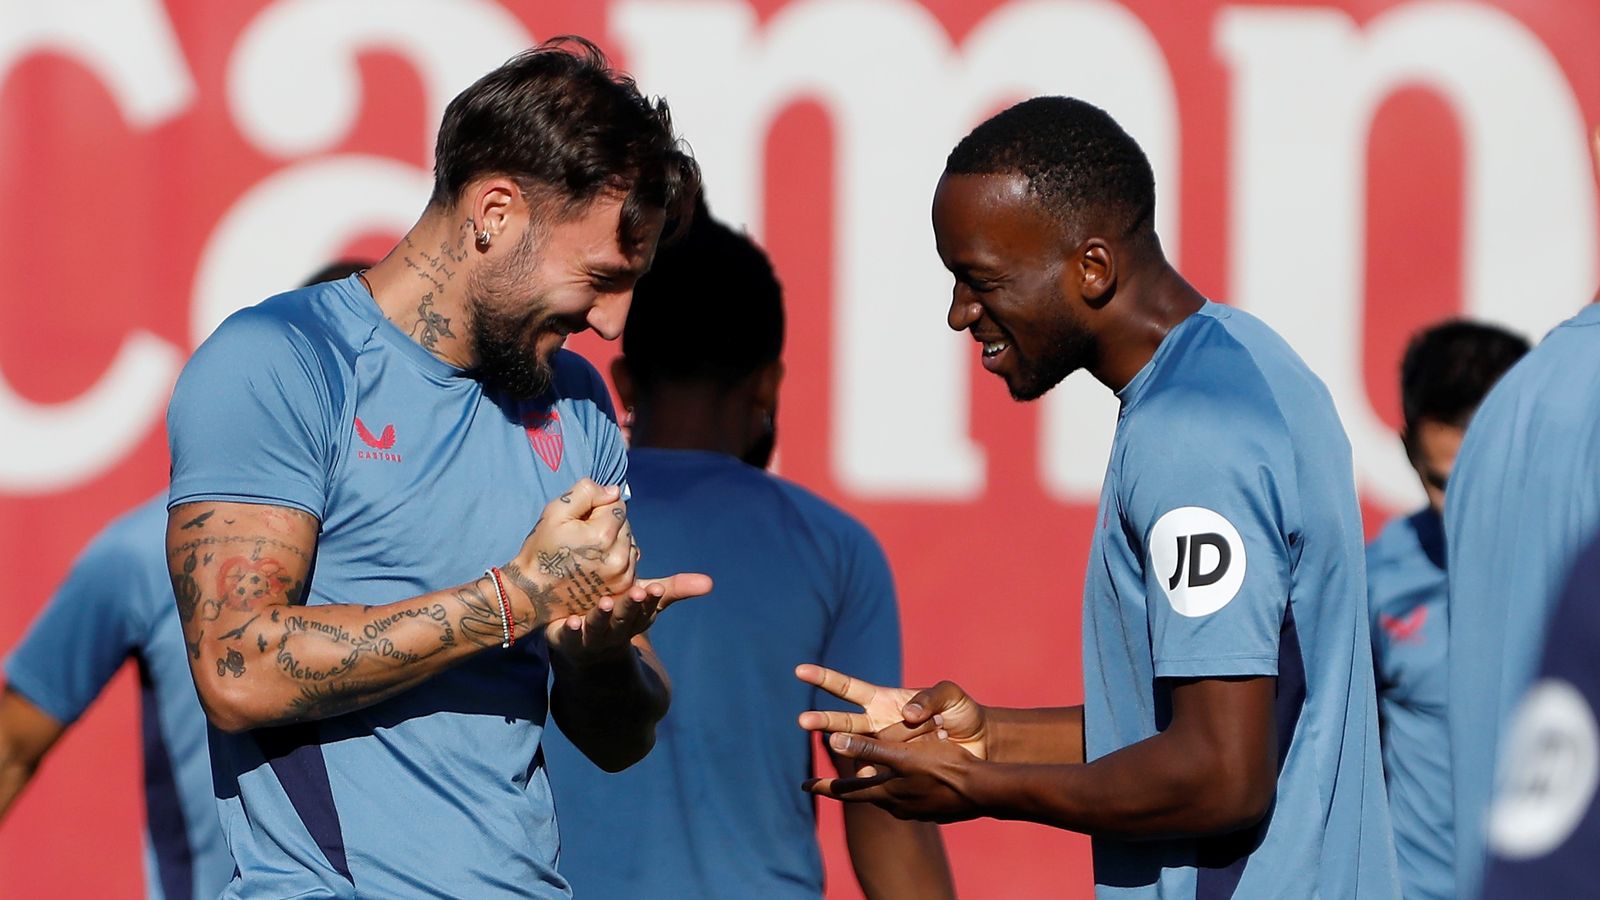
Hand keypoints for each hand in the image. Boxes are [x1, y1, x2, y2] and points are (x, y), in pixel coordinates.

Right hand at [502, 479, 635, 624]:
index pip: (617, 505)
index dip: (598, 507)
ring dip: (615, 542)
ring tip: (589, 552)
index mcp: (603, 536)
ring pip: (630, 542)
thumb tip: (613, 491)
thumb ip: (586, 493)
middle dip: (608, 524)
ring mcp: (623, 576)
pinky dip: (617, 559)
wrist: (534, 593)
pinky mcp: (622, 588)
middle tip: (583, 537)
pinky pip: (630, 562)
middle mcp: (619, 557)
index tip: (582, 520)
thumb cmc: (542, 551)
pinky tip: (597, 564)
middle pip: (625, 524)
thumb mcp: (555, 512)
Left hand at [545, 573, 712, 661]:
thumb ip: (674, 589)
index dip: (651, 600)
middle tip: (639, 592)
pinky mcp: (564, 640)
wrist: (585, 657)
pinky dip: (573, 631)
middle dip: (631, 606)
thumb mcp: (646, 602)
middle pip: (624, 618)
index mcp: (633, 620)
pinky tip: (574, 621)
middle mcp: (613, 631)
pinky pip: (569, 637)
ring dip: (603, 617)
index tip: (656, 588)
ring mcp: (590, 638)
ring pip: (598, 627)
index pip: (646, 609)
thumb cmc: (618, 619)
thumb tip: (710, 583)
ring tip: (607, 603)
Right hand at [796, 665, 990, 759]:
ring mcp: (884, 749)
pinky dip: (881, 776)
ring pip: (862, 751)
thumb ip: (929, 698)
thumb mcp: (950, 695)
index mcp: (884, 700)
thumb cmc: (960, 713)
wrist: (979, 744)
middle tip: (802, 721)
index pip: (848, 688)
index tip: (800, 671)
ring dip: (868, 752)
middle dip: (823, 720)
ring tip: (875, 756)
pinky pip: (881, 775)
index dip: (824, 678)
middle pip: (843, 722)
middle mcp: (877, 724)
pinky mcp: (896, 771)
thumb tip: (905, 715)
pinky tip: (882, 777)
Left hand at [804, 731, 985, 823]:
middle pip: (866, 795)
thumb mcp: (902, 754)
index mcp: (886, 792)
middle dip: (849, 786)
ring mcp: (916, 810)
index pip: (846, 790)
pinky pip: (910, 798)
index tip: (803, 785)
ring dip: (877, 787)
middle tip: (831, 784)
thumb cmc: (943, 766)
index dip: (823, 786)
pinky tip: (906, 786)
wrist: (982, 791)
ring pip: (888, 797)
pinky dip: (901, 788)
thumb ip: (868, 747)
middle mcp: (897, 806)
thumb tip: (832, 740)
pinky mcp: (933, 809)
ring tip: (869, 781)